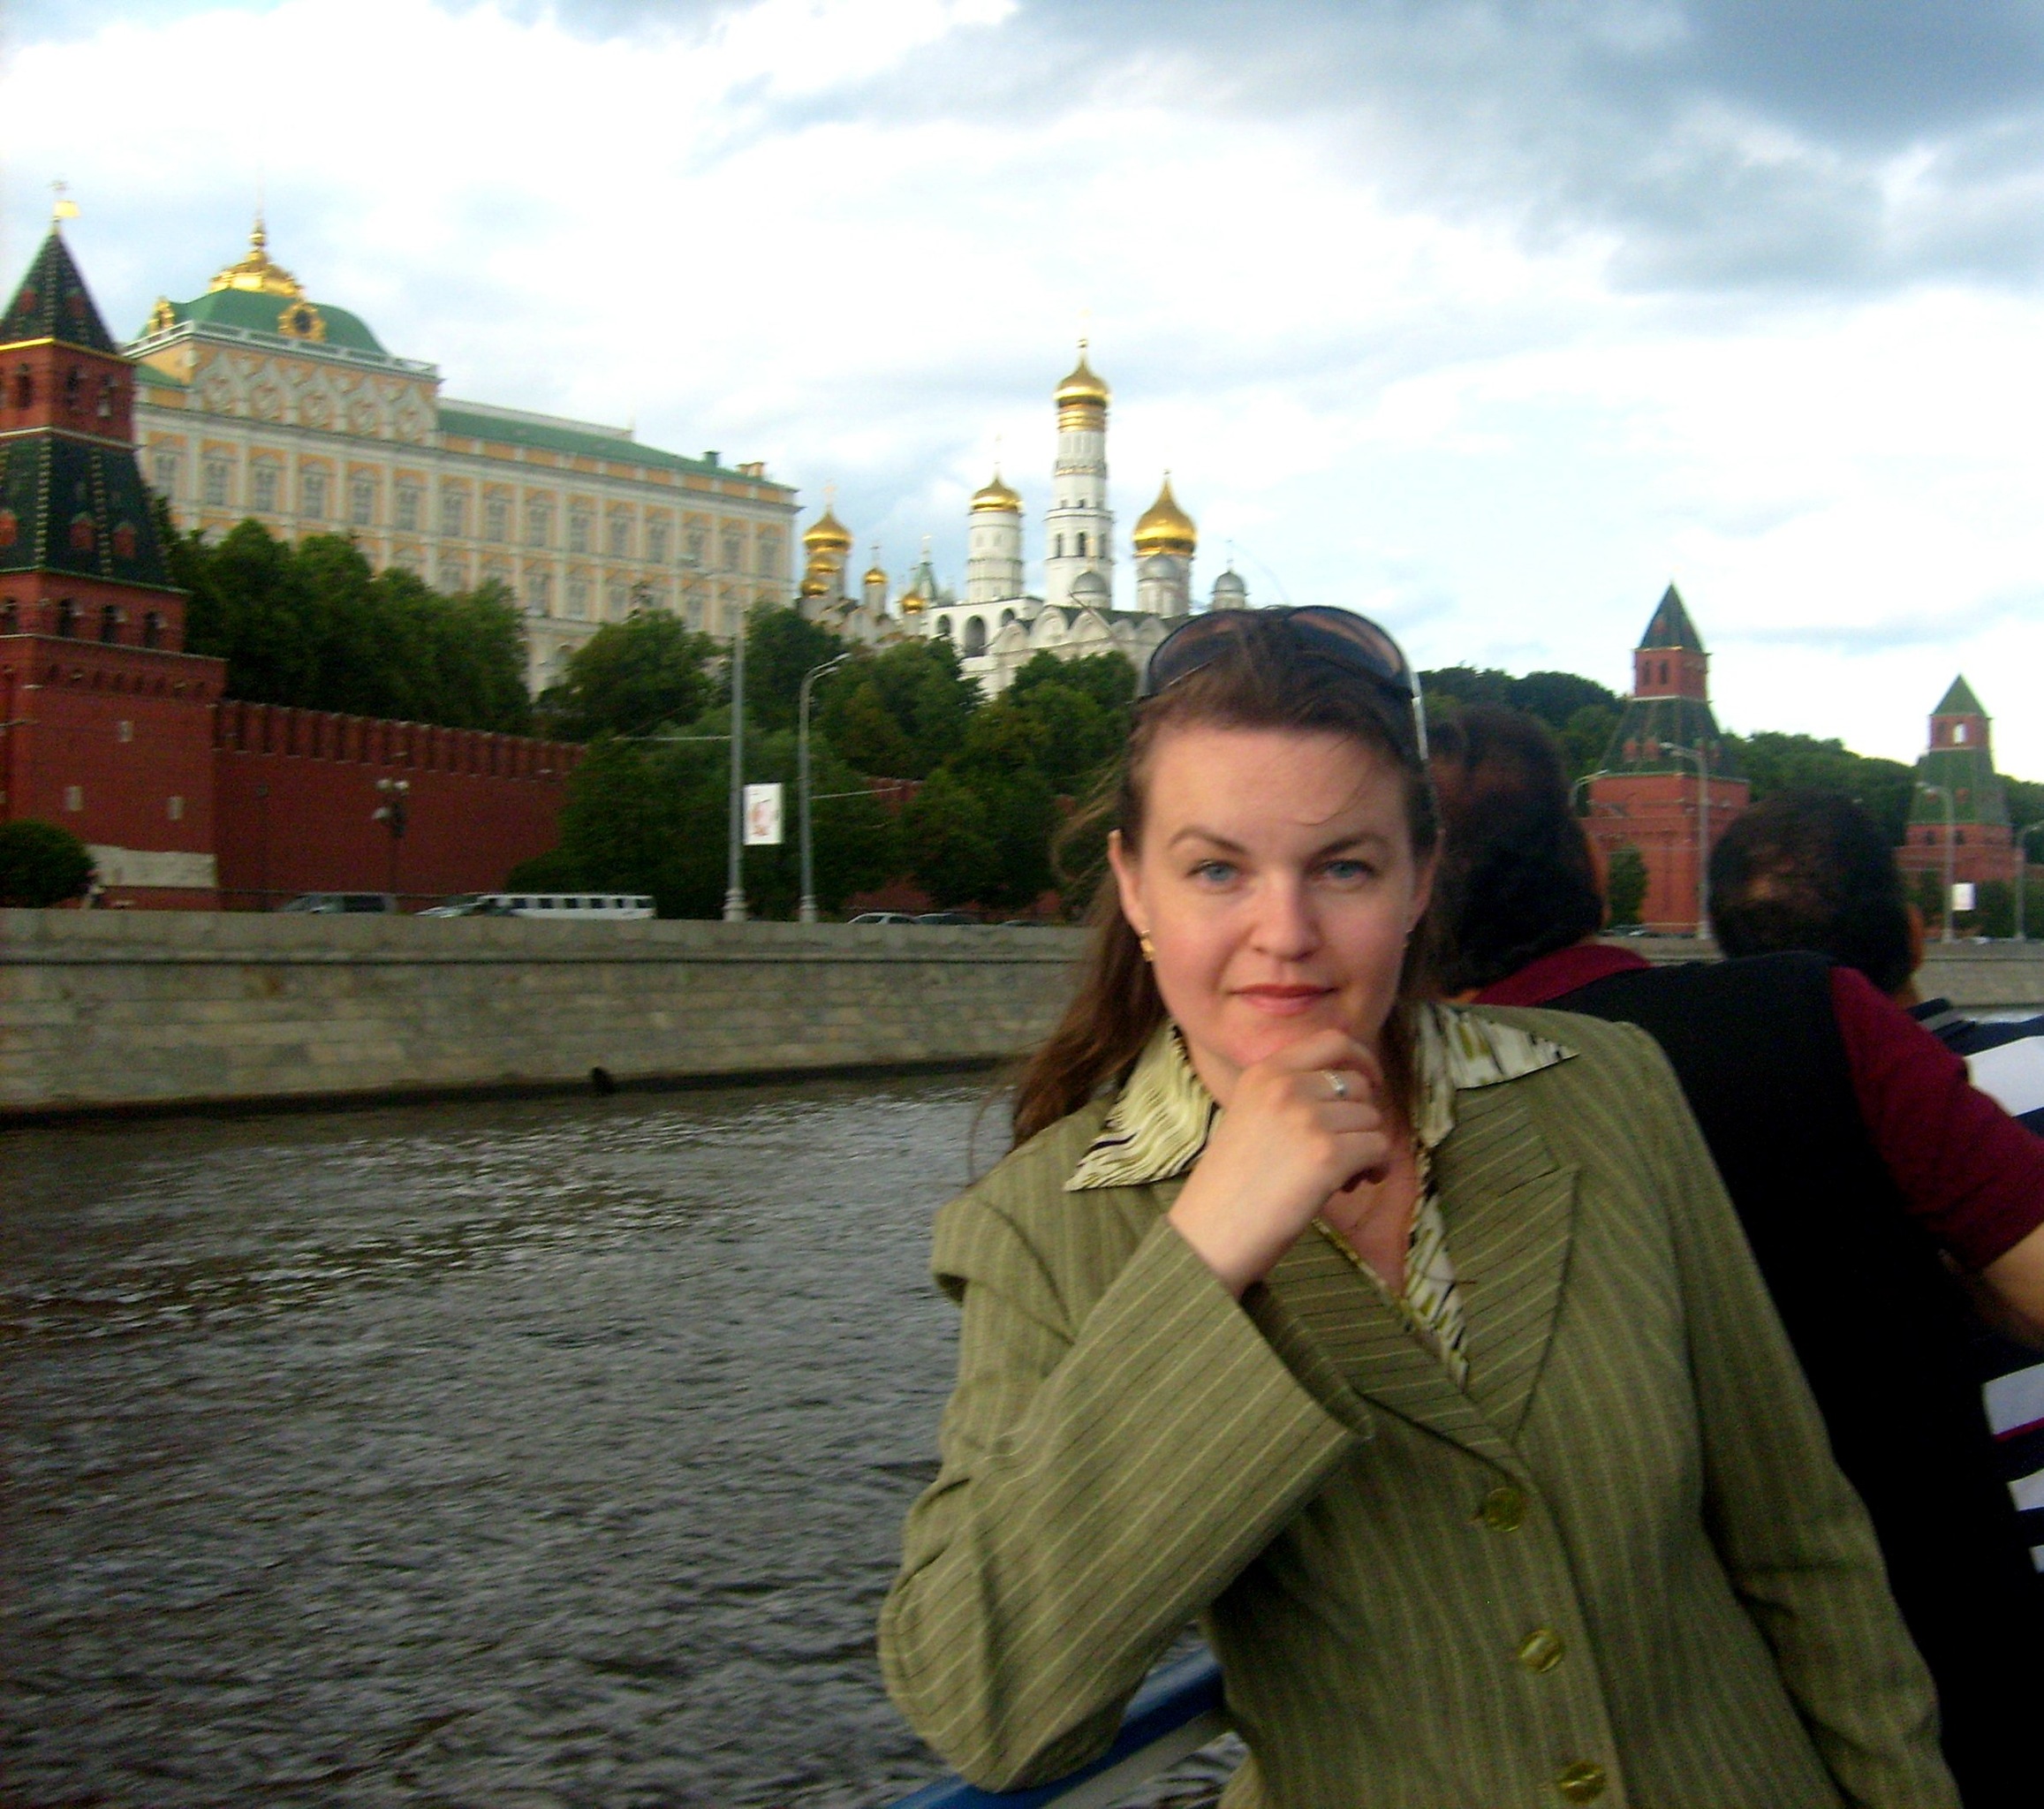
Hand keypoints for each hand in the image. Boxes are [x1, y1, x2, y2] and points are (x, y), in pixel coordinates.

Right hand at [1168, 1029, 1397, 1296]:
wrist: (1210, 1232)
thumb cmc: (1231, 1184)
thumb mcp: (1250, 1114)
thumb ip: (1290, 1092)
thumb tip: (1357, 1087)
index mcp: (1263, 1072)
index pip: (1332, 1040)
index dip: (1362, 1059)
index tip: (1370, 1083)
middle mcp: (1285, 1087)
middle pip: (1358, 1084)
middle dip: (1361, 1117)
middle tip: (1343, 1150)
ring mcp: (1307, 1119)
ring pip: (1372, 1119)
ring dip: (1366, 1148)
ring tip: (1340, 1176)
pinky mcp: (1327, 1155)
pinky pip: (1379, 1149)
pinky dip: (1375, 1168)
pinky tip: (1351, 1184)